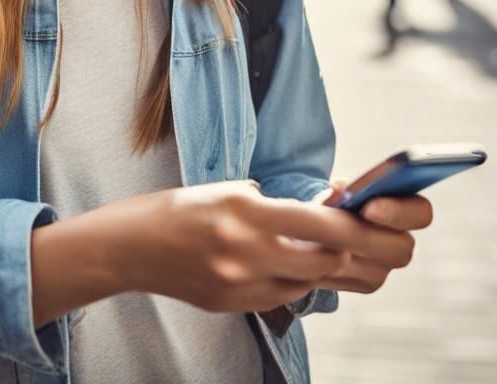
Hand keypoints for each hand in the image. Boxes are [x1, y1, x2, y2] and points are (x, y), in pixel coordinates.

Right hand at [109, 181, 352, 314]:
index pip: (319, 222)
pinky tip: (286, 267)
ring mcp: (240, 284)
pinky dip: (293, 282)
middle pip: (324, 260)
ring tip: (324, 250)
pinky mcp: (233, 306)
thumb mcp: (221, 191)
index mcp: (243, 211)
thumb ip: (264, 203)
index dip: (352, 223)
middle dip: (348, 250)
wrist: (128, 248)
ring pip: (307, 282)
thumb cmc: (173, 210)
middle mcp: (246, 250)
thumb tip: (307, 210)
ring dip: (322, 267)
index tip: (367, 217)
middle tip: (359, 239)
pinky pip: (281, 297)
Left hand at [308, 177, 433, 294]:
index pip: (420, 212)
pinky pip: (353, 276)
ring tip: (316, 235)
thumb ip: (342, 190)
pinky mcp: (367, 283)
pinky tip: (311, 251)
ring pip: (373, 265)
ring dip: (344, 250)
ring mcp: (386, 267)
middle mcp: (401, 243)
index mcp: (406, 211)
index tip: (369, 207)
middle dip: (370, 235)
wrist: (318, 227)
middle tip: (339, 226)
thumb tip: (337, 190)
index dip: (398, 211)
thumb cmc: (336, 201)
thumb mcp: (339, 191)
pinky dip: (330, 263)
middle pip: (401, 247)